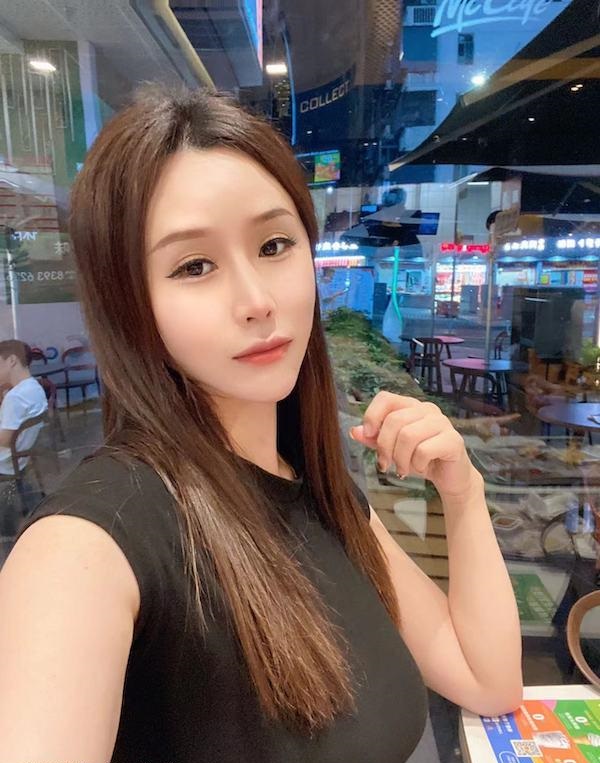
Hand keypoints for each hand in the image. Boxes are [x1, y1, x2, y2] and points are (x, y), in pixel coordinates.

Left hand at [349, 392, 479, 497]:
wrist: (449, 477)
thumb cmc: (420, 459)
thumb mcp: (392, 449)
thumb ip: (374, 439)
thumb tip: (354, 431)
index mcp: (410, 406)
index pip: (385, 398)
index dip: (372, 416)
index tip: (369, 436)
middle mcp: (427, 409)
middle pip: (394, 420)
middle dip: (384, 447)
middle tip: (385, 464)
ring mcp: (442, 423)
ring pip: (408, 436)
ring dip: (400, 459)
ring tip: (402, 470)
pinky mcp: (453, 440)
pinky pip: (424, 450)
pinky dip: (416, 464)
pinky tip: (420, 468)